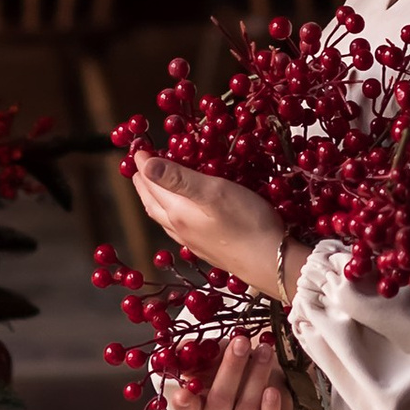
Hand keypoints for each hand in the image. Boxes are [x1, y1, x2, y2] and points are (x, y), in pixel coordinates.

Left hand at [133, 152, 287, 296]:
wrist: (270, 262)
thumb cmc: (246, 223)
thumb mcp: (213, 192)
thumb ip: (177, 178)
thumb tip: (143, 165)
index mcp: (177, 212)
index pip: (151, 183)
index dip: (143, 163)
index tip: (138, 147)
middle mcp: (179, 228)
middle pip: (152, 202)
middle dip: (144, 181)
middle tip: (141, 164)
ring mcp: (192, 242)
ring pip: (163, 217)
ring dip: (155, 198)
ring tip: (155, 185)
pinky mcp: (206, 249)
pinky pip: (177, 228)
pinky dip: (171, 213)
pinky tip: (182, 213)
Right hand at [165, 328, 295, 409]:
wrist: (264, 384)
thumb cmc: (233, 372)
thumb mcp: (213, 360)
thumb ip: (197, 354)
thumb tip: (182, 347)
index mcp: (198, 407)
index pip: (188, 408)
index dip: (184, 403)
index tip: (182, 393)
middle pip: (221, 398)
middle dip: (231, 368)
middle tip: (241, 343)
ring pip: (247, 406)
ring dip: (257, 374)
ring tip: (264, 350)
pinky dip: (270, 407)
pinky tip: (273, 390)